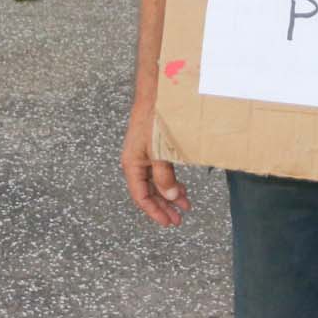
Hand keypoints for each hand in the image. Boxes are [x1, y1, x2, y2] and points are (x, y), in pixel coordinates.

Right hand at [121, 100, 189, 226]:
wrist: (155, 95)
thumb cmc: (153, 121)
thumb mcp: (159, 151)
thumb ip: (164, 175)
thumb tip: (171, 195)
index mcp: (132, 165)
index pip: (141, 197)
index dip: (154, 211)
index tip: (168, 222)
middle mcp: (136, 163)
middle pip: (149, 192)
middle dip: (164, 206)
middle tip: (179, 219)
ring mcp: (144, 156)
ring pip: (156, 183)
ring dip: (170, 195)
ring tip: (185, 206)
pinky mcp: (153, 149)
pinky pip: (160, 171)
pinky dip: (171, 181)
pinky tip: (182, 187)